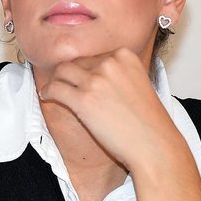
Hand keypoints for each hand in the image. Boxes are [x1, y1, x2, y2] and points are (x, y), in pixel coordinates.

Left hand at [37, 48, 179, 171]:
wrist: (154, 145)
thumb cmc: (149, 122)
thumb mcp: (138, 84)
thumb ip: (118, 74)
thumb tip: (92, 74)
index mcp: (125, 55)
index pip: (95, 55)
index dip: (85, 68)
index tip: (81, 78)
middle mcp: (110, 63)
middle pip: (77, 62)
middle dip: (70, 74)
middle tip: (63, 84)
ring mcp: (96, 80)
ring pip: (62, 71)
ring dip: (55, 80)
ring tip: (52, 89)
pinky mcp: (83, 99)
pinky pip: (55, 88)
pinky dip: (48, 91)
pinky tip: (47, 96)